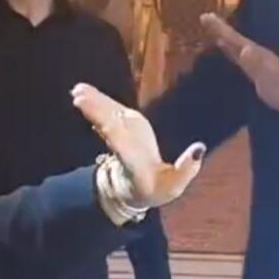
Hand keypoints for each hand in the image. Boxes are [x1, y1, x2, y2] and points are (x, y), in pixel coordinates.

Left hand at [72, 85, 204, 208]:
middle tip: (78, 97)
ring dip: (93, 103)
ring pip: (106, 118)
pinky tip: (85, 93)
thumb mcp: (174, 186)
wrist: (135, 189)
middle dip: (96, 112)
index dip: (114, 134)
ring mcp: (121, 136)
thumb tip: (199, 148)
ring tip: (78, 90)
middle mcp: (124, 146)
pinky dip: (97, 103)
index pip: (125, 147)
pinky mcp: (121, 128)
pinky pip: (107, 114)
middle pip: (110, 127)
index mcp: (135, 161)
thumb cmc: (158, 187)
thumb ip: (187, 169)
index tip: (100, 124)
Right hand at [200, 14, 278, 116]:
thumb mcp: (266, 76)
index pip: (234, 38)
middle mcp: (255, 53)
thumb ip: (255, 63)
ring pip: (236, 45)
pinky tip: (227, 50)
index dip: (220, 28)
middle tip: (205, 18)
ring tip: (213, 32)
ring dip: (224, 38)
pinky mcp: (256, 70)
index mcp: (255, 52)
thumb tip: (243, 49)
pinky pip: (238, 56)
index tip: (206, 16)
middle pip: (234, 38)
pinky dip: (230, 50)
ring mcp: (256, 61)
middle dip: (220, 29)